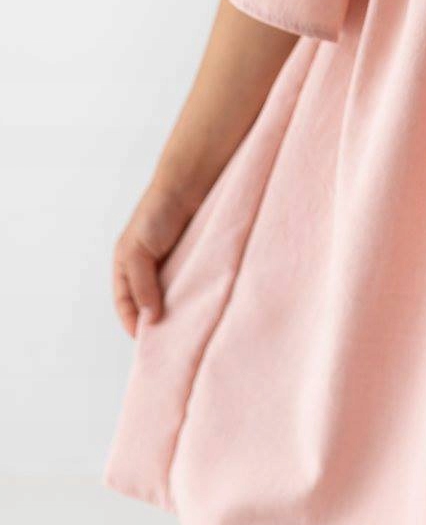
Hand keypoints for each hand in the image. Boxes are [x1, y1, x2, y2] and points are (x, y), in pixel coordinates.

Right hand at [112, 183, 195, 337]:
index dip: (132, 322)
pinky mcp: (196, 258)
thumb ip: (141, 285)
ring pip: (172, 296)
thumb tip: (150, 317)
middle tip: (169, 341)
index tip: (146, 341)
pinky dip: (195, 296)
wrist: (191, 183)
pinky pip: (193, 283)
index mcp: (127, 264)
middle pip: (149, 303)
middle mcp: (149, 266)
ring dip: (178, 310)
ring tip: (187, 328)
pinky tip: (202, 306)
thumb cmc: (157, 212)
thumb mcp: (137, 250)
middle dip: (156, 321)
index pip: (125, 303)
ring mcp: (173, 263)